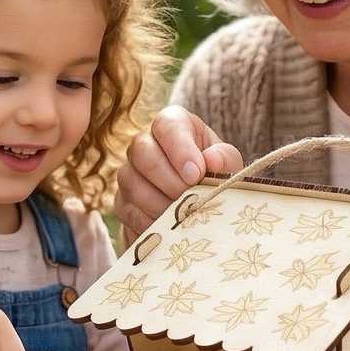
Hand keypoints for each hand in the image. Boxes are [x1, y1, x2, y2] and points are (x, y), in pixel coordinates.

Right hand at [117, 106, 245, 244]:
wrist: (198, 205)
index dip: (180, 149)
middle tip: (190, 197)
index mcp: (173, 124)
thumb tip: (212, 160)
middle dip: (169, 179)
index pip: (167, 125)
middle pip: (142, 152)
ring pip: (132, 184)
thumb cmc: (213, 174)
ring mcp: (129, 173)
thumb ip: (223, 158)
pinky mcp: (122, 203)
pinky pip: (129, 212)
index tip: (196, 174)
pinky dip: (151, 222)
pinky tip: (170, 227)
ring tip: (184, 214)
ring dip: (160, 203)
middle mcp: (144, 143)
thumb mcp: (227, 162)